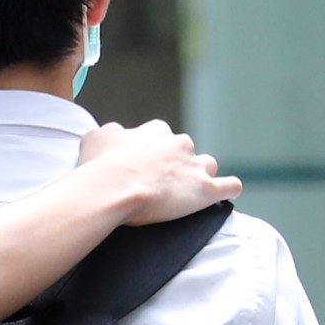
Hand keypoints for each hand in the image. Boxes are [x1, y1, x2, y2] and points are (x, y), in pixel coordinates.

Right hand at [77, 117, 238, 221]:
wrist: (115, 188)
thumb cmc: (100, 167)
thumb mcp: (95, 139)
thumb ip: (109, 133)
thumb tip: (114, 135)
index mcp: (156, 131)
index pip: (161, 136)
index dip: (154, 152)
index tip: (143, 167)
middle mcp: (180, 143)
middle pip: (187, 150)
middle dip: (178, 164)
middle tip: (161, 184)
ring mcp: (196, 166)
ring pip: (208, 165)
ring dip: (201, 176)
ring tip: (188, 193)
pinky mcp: (206, 190)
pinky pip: (229, 186)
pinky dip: (228, 189)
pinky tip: (223, 193)